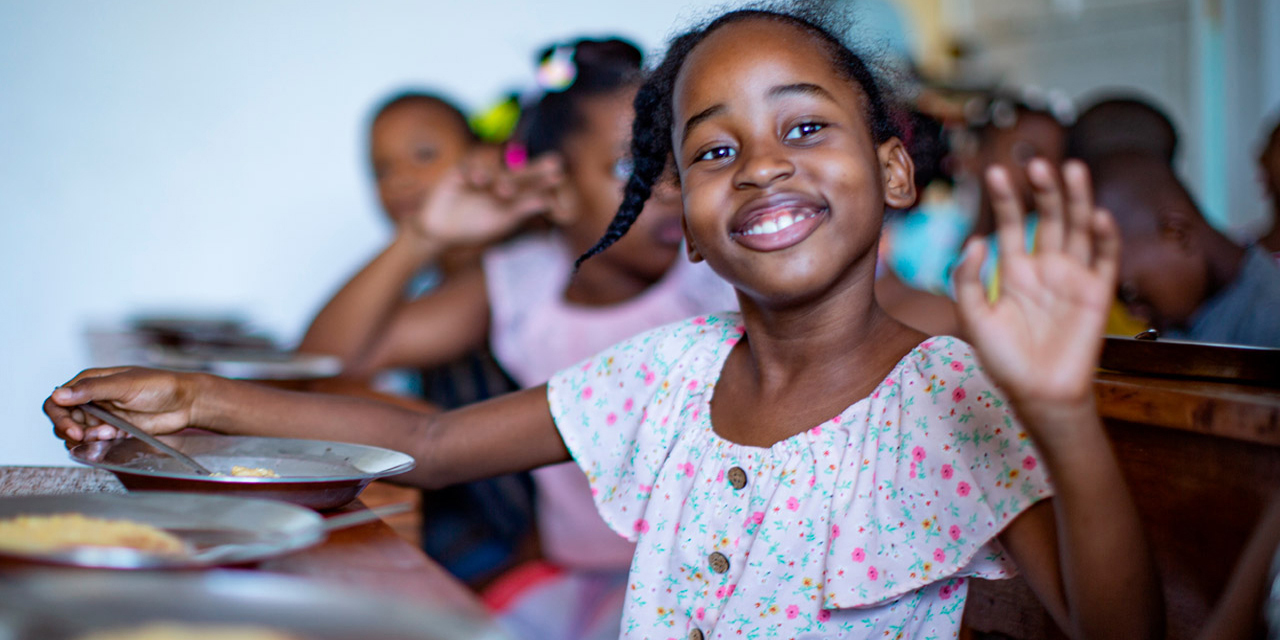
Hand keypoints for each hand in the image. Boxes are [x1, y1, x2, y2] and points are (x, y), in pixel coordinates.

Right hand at [45, 367, 201, 445]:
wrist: (186, 403)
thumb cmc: (160, 386)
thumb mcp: (125, 385)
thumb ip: (92, 389)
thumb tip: (59, 394)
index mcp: (90, 382)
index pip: (57, 401)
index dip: (59, 417)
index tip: (73, 429)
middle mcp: (92, 399)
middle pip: (64, 421)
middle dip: (72, 431)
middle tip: (89, 436)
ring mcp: (102, 416)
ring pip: (77, 435)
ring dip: (88, 438)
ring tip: (109, 433)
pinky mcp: (113, 431)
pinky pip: (95, 442)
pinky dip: (99, 443)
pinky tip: (115, 436)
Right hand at [407, 146, 562, 249]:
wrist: (441, 230)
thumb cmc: (474, 226)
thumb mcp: (500, 220)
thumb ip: (521, 209)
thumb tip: (546, 201)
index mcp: (511, 195)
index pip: (530, 186)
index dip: (544, 180)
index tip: (560, 176)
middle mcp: (499, 181)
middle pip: (518, 173)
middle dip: (535, 169)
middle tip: (554, 163)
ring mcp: (480, 174)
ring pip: (494, 170)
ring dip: (499, 178)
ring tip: (504, 191)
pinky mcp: (460, 170)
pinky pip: (470, 165)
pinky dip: (473, 171)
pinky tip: (475, 179)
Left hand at [955, 159, 1119, 411]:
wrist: (1038, 394)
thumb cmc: (1004, 360)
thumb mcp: (973, 318)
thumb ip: (968, 279)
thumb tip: (974, 239)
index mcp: (1014, 269)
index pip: (1008, 223)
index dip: (1004, 198)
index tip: (994, 171)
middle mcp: (1045, 266)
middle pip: (1047, 217)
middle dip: (1043, 190)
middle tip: (1036, 163)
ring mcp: (1073, 277)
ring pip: (1078, 227)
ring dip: (1077, 199)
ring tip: (1072, 167)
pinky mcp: (1097, 293)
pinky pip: (1104, 259)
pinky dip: (1105, 237)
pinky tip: (1098, 216)